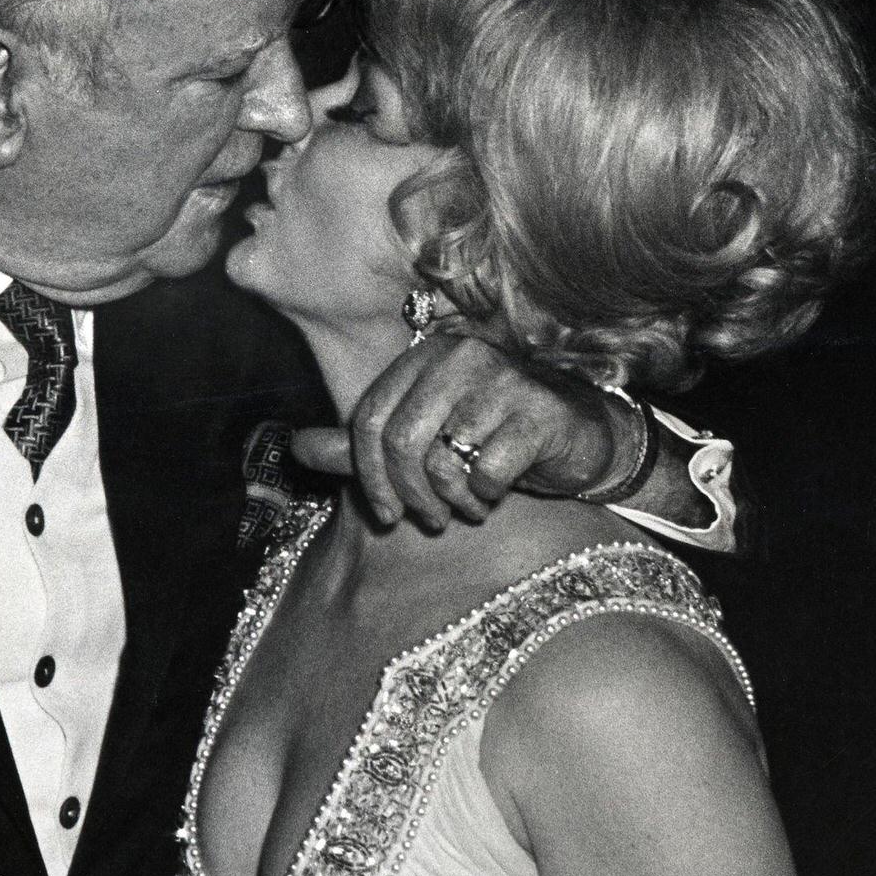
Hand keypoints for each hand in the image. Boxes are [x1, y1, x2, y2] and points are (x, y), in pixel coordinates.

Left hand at [292, 333, 625, 529]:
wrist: (578, 437)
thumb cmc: (493, 436)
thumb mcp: (422, 440)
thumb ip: (362, 445)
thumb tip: (296, 447)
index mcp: (425, 356)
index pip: (369, 418)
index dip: (367, 476)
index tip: (385, 512)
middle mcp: (461, 357)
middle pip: (400, 442)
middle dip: (408, 495)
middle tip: (427, 518)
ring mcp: (502, 381)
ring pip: (443, 460)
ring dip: (451, 500)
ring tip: (468, 501)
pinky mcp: (538, 414)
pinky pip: (487, 472)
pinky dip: (486, 496)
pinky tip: (497, 491)